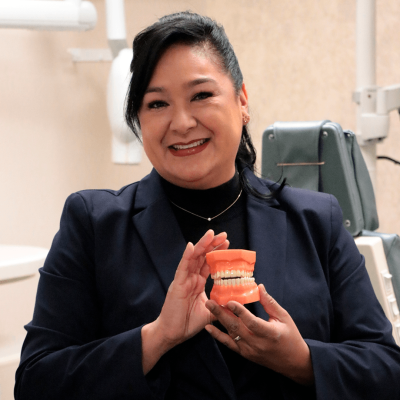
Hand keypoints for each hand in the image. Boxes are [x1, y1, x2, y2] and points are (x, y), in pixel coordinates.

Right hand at [141, 230, 228, 373]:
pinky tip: (191, 246)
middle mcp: (191, 278)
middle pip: (202, 256)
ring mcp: (184, 280)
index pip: (208, 263)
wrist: (172, 334)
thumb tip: (236, 305)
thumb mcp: (210, 313)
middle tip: (223, 235)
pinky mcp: (177, 284)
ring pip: (193, 257)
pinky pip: (182, 267)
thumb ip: (220, 306)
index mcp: (198, 282)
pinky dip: (187, 256)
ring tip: (211, 234)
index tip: (227, 243)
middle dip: (212, 244)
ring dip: (202, 245)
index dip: (217, 253)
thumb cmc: (187, 323)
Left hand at [204, 284, 313, 385]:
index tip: (230, 301)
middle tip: (210, 302)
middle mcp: (258, 344)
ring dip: (219, 320)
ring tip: (209, 308)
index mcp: (270, 333)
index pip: (252, 322)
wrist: (293, 362)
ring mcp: (250, 350)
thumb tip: (259, 286)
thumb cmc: (291, 336)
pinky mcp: (245, 354)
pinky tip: (208, 328)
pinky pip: (229, 344)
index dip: (240, 312)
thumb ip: (269, 303)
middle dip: (222, 313)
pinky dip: (218, 336)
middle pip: (236, 327)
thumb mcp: (284, 317)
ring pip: (231, 334)